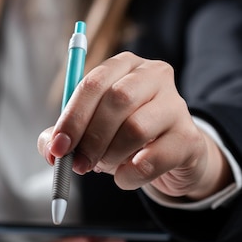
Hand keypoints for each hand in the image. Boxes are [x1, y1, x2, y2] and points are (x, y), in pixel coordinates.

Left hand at [38, 52, 230, 200]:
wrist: (171, 156)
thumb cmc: (123, 136)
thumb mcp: (89, 130)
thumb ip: (63, 136)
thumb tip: (51, 150)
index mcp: (123, 65)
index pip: (93, 83)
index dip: (72, 118)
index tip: (58, 148)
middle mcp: (154, 75)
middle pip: (117, 99)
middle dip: (91, 138)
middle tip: (78, 165)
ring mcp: (177, 104)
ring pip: (136, 128)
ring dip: (111, 156)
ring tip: (106, 166)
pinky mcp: (190, 137)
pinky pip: (154, 158)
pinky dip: (131, 175)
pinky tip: (126, 177)